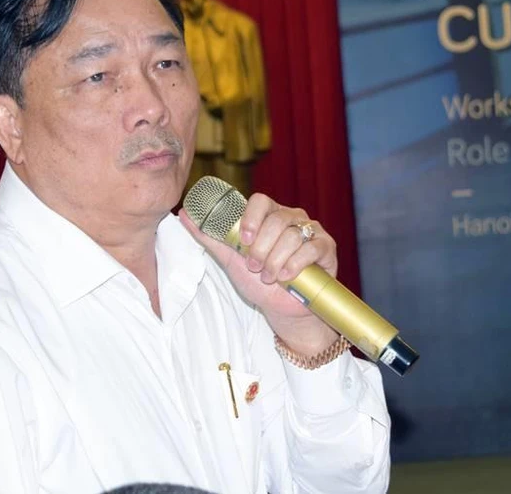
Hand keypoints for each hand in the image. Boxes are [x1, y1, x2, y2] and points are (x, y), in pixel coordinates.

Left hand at [180, 193, 339, 355]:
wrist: (282, 309)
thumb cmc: (258, 281)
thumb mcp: (231, 259)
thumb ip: (209, 236)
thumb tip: (184, 213)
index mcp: (269, 215)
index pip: (261, 201)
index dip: (251, 218)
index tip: (243, 240)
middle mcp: (291, 218)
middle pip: (276, 220)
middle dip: (261, 248)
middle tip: (254, 267)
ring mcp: (311, 230)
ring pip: (292, 236)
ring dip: (276, 260)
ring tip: (269, 278)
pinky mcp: (326, 247)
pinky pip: (312, 248)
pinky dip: (296, 264)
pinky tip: (286, 277)